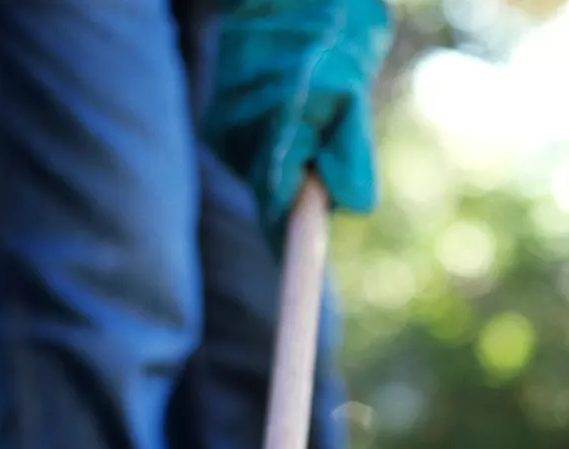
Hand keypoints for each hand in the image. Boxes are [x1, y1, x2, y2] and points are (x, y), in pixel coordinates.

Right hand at [202, 0, 392, 246]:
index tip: (296, 293)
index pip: (281, 209)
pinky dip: (277, 149)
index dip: (290, 252)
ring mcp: (223, 130)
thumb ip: (348, 152)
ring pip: (265, 178)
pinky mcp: (217, 128)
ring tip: (310, 108)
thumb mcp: (350, 92)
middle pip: (274, 199)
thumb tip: (347, 207)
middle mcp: (240, 132)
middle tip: (329, 140)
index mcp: (278, 126)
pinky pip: (254, 158)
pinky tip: (285, 109)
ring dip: (293, 164)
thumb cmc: (327, 36)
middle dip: (304, 194)